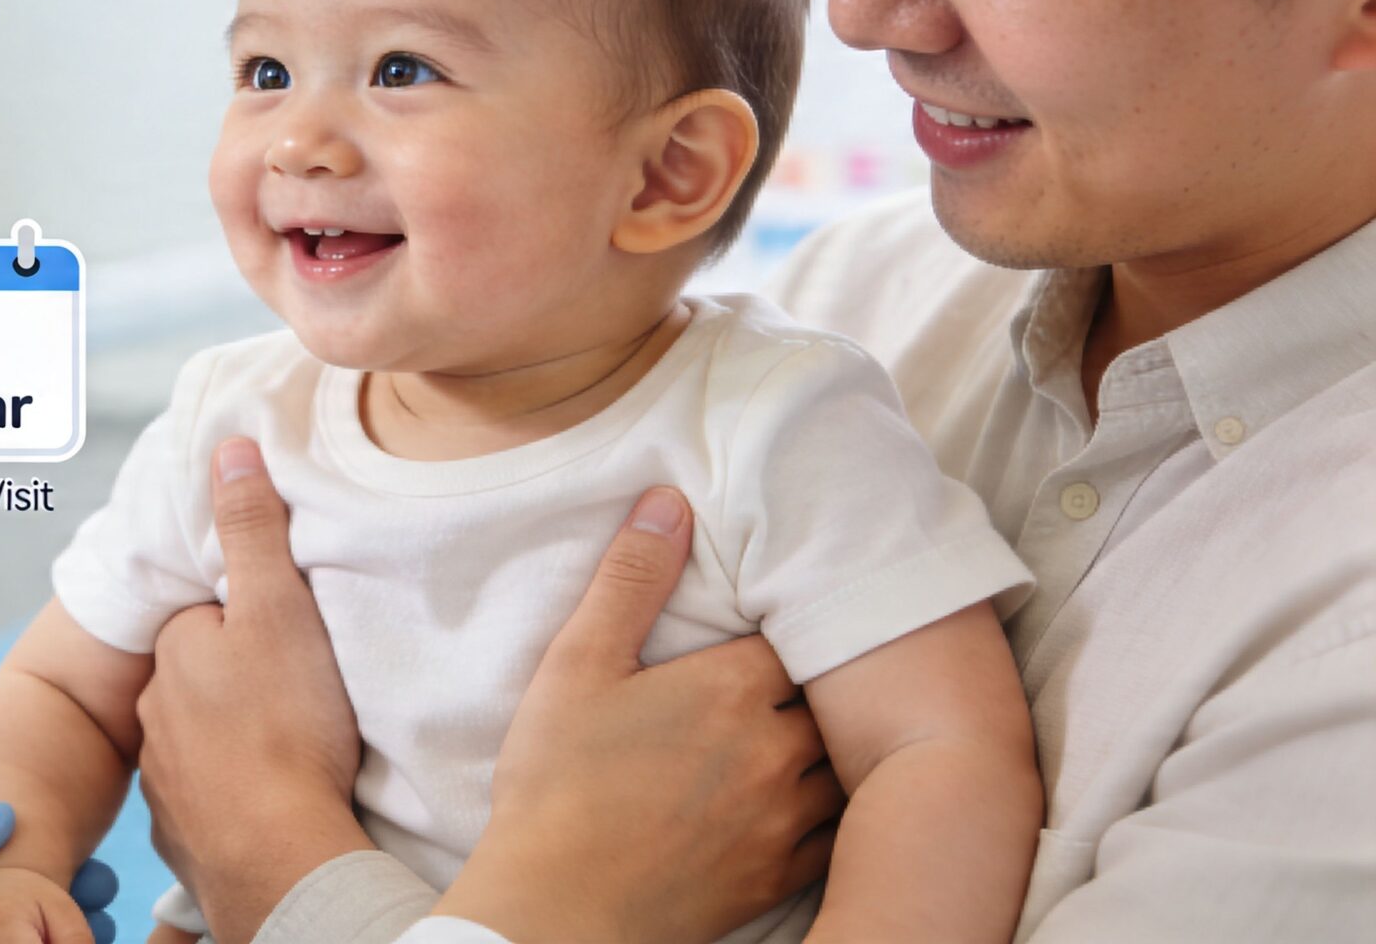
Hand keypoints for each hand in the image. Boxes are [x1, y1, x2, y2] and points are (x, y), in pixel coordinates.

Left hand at [134, 438, 373, 941]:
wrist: (277, 857)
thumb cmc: (284, 728)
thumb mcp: (279, 610)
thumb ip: (253, 531)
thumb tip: (228, 448)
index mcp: (175, 652)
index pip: (207, 617)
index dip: (250, 619)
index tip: (289, 635)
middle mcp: (155, 712)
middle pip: (201, 678)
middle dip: (238, 680)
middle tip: (298, 693)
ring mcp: (164, 778)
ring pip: (200, 739)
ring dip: (235, 739)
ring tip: (291, 748)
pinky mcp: (183, 834)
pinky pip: (208, 799)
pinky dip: (233, 796)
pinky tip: (270, 799)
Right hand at [437, 487, 842, 943]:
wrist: (559, 908)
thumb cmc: (559, 785)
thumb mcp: (577, 665)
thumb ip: (630, 581)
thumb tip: (670, 502)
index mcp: (729, 689)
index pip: (798, 636)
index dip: (792, 623)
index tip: (783, 615)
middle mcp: (773, 750)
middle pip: (833, 698)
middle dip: (825, 680)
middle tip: (814, 665)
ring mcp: (782, 818)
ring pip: (846, 766)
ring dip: (839, 744)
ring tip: (827, 726)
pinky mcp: (777, 874)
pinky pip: (839, 836)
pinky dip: (840, 813)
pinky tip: (820, 801)